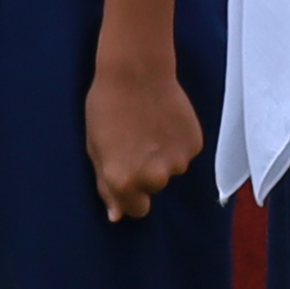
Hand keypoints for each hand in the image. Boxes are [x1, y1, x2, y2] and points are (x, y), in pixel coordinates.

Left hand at [80, 61, 203, 224]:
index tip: (126, 173)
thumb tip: (116, 217)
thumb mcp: (95, 147)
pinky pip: (184, 152)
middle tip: (135, 141)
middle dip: (146, 172)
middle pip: (154, 188)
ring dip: (162, 155)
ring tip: (148, 126)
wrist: (136, 71)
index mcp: (124, 182)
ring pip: (171, 169)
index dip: (130, 193)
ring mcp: (178, 163)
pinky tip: (164, 119)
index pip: (135, 210)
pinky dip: (177, 141)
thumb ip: (106, 185)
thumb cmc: (106, 106)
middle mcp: (154, 178)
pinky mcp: (195, 145)